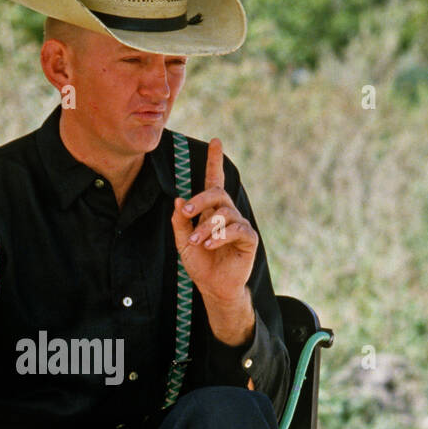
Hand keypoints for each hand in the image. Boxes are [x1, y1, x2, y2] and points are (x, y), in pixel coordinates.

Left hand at [171, 138, 257, 302]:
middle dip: (200, 200)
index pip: (214, 181)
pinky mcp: (249, 238)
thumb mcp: (183, 242)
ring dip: (206, 227)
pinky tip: (209, 245)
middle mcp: (227, 213)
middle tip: (186, 213)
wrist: (214, 287)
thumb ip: (180, 222)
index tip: (215, 141)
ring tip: (196, 242)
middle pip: (217, 193)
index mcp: (211, 210)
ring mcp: (239, 224)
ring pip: (223, 214)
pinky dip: (220, 236)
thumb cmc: (200, 263)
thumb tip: (178, 199)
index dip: (214, 162)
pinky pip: (236, 229)